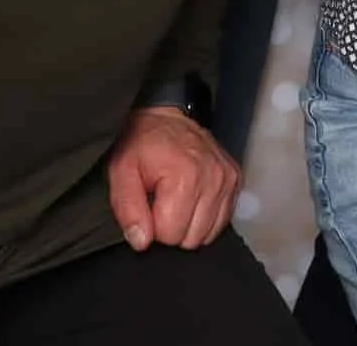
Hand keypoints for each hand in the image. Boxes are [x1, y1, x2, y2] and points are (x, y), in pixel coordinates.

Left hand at [106, 105, 239, 251]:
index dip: (153, 227)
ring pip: (209, 233)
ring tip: (177, 200)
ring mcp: (227, 179)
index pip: (170, 235)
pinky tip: (193, 199)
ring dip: (191, 224)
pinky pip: (223, 219)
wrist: (166, 115)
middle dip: (173, 228)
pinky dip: (207, 216)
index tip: (149, 206)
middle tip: (161, 203)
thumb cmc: (142, 143)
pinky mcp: (235, 179)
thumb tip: (142, 241)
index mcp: (185, 178)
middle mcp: (213, 179)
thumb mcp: (121, 172)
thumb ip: (128, 209)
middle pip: (192, 238)